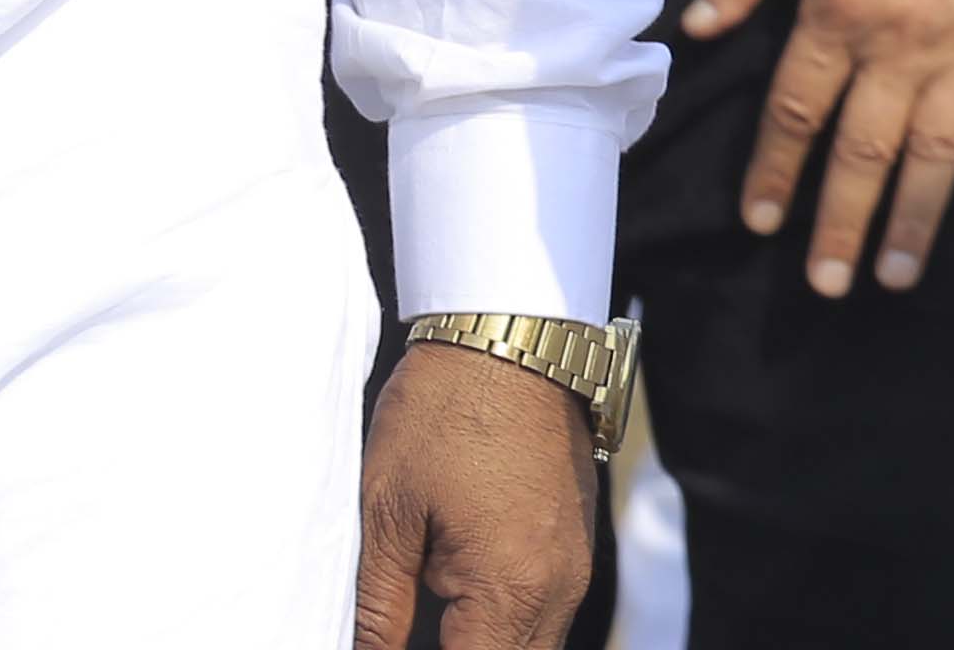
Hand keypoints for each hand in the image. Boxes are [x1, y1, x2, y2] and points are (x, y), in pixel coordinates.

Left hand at [350, 341, 596, 649]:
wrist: (511, 336)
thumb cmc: (442, 414)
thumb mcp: (387, 516)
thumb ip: (377, 611)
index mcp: (510, 586)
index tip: (383, 646)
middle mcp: (558, 585)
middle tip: (401, 630)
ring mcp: (575, 563)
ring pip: (533, 647)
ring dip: (483, 644)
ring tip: (425, 621)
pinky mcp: (576, 540)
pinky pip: (544, 613)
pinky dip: (502, 626)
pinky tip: (456, 609)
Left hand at [683, 0, 953, 296]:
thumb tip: (698, 29)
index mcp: (838, 7)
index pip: (798, 109)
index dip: (776, 170)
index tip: (761, 221)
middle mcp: (901, 41)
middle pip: (864, 150)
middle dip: (841, 223)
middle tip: (827, 285)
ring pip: (939, 150)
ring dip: (916, 218)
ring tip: (895, 274)